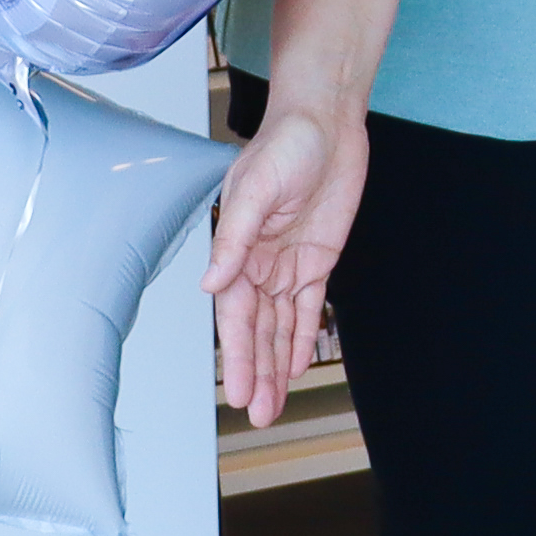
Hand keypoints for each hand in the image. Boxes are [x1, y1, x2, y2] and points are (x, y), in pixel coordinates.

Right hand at [202, 99, 371, 424]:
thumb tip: (210, 283)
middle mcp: (259, 263)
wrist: (325, 121)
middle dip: (257, 372)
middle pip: (256, 330)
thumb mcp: (255, 189)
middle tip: (258, 414)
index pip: (236, 317)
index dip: (238, 357)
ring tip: (274, 404)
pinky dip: (301, 336)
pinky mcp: (317, 258)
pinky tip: (296, 365)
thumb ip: (234, 239)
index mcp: (238, 250)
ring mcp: (287, 263)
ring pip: (280, 326)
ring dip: (277, 364)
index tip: (239, 393)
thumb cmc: (285, 143)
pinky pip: (306, 306)